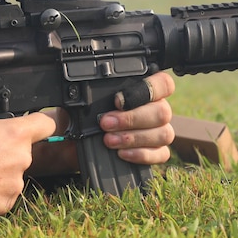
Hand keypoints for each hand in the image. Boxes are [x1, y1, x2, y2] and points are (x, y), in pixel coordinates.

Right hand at [0, 110, 56, 221]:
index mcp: (14, 134)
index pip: (48, 123)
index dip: (48, 120)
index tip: (48, 121)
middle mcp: (21, 159)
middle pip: (24, 150)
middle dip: (8, 150)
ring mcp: (15, 184)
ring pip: (13, 173)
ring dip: (0, 171)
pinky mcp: (6, 204)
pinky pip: (4, 194)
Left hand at [30, 71, 176, 175]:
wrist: (74, 143)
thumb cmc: (82, 118)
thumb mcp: (81, 103)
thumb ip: (89, 96)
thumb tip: (85, 97)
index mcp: (143, 89)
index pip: (163, 83)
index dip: (146, 90)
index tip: (118, 100)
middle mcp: (156, 108)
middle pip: (162, 111)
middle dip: (132, 119)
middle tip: (106, 123)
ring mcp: (159, 131)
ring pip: (164, 133)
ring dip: (134, 138)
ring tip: (109, 141)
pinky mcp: (156, 151)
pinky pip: (161, 154)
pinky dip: (142, 154)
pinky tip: (122, 153)